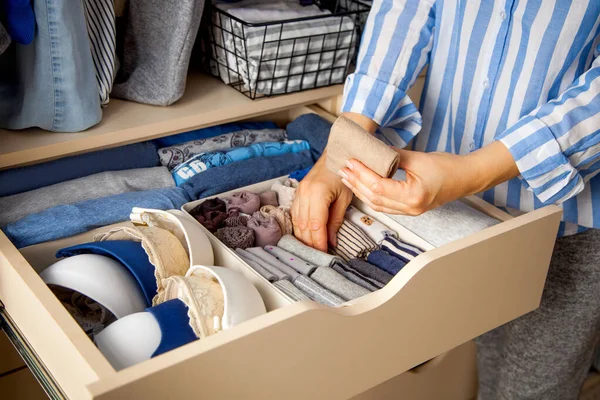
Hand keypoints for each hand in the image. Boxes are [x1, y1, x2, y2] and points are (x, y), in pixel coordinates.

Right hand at [291, 153, 353, 251]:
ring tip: (310, 250)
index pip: (316, 225)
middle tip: (317, 256)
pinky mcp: (297, 192)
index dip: (319, 242)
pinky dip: (299, 227)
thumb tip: (332, 241)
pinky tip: (304, 236)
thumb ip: (336, 220)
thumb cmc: (344, 172)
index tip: (324, 254)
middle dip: (310, 243)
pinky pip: (295, 214)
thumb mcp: (344, 198)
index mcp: (317, 193)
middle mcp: (304, 193)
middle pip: (304, 225)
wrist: (336, 152)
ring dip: (302, 237)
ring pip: (297, 221)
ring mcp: (298, 192)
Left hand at [337, 141, 519, 214]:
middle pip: (374, 198)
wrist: (466, 178)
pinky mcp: (409, 209)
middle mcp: (410, 208)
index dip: (362, 174)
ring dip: (360, 190)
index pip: (378, 186)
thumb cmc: (448, 167)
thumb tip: (372, 151)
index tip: (351, 161)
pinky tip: (362, 184)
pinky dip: (370, 195)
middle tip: (342, 168)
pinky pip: (384, 205)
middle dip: (356, 183)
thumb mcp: (418, 158)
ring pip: (377, 204)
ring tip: (347, 176)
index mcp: (413, 196)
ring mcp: (410, 211)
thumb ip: (393, 156)